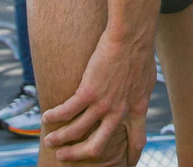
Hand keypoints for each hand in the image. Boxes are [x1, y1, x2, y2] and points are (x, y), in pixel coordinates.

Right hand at [41, 33, 155, 162]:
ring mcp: (103, 104)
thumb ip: (138, 95)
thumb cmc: (141, 53)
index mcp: (137, 111)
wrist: (132, 37)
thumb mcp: (146, 82)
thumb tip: (135, 97)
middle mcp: (119, 113)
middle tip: (66, 156)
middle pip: (97, 147)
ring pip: (76, 131)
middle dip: (79, 155)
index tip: (124, 164)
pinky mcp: (88, 92)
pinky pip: (67, 111)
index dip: (130, 157)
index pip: (136, 143)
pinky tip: (46, 117)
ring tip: (49, 140)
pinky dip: (54, 116)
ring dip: (60, 138)